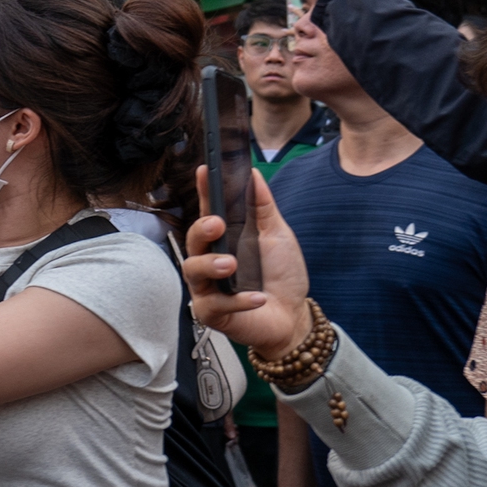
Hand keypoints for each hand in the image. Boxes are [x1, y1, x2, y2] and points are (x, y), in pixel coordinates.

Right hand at [183, 168, 316, 356]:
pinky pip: (214, 304)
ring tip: (230, 264)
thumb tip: (254, 174)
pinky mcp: (212, 313)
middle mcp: (209, 260)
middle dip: (200, 230)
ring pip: (192, 271)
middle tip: (217, 224)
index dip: (204, 191)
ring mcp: (208, 287)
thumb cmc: (282, 276)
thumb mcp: (277, 236)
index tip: (205, 170)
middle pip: (192, 240)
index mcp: (224, 238)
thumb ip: (263, 207)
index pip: (208, 210)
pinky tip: (257, 297)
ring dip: (209, 265)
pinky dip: (236, 300)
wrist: (294, 316)